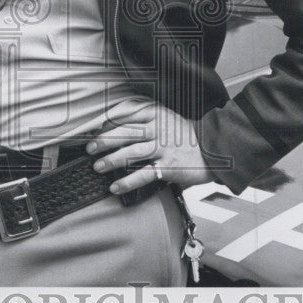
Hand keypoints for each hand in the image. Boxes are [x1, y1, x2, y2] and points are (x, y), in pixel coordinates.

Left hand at [87, 104, 212, 194]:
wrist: (214, 148)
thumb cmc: (187, 135)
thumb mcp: (167, 119)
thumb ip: (146, 120)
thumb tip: (121, 128)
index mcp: (156, 115)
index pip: (126, 117)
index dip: (108, 124)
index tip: (93, 130)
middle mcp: (158, 129)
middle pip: (124, 133)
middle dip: (103, 141)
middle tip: (89, 148)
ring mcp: (163, 148)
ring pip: (131, 152)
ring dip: (111, 160)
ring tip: (97, 167)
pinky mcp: (168, 166)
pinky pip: (143, 174)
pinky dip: (127, 181)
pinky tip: (116, 186)